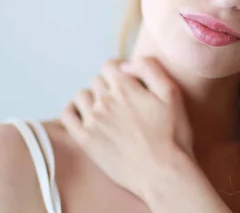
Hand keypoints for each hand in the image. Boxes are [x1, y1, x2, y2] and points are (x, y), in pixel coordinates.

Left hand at [60, 57, 193, 199]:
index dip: (119, 71)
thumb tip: (126, 65)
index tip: (127, 82)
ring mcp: (93, 120)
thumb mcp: (171, 94)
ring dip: (91, 98)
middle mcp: (105, 100)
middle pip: (97, 81)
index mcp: (125, 87)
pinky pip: (67, 115)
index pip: (109, 66)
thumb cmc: (172, 135)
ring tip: (105, 111)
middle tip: (122, 102)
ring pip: (82, 96)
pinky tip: (85, 117)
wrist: (163, 174)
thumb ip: (149, 69)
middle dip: (108, 86)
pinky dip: (73, 111)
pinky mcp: (85, 140)